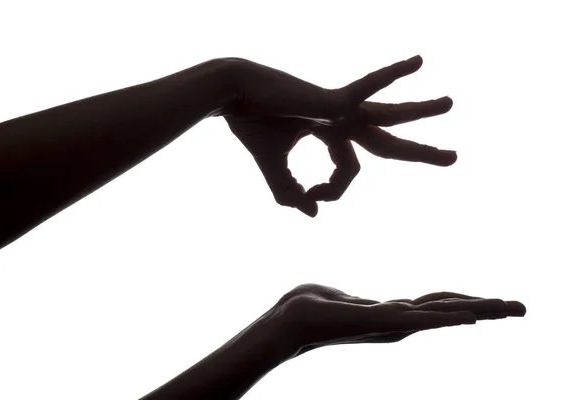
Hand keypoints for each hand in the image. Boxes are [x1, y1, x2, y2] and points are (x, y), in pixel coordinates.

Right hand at [220, 56, 455, 216]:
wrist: (232, 96)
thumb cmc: (252, 127)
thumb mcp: (274, 170)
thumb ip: (291, 193)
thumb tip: (314, 214)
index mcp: (331, 131)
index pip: (348, 172)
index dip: (332, 192)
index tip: (310, 196)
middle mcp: (342, 119)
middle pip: (388, 142)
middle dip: (421, 152)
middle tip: (453, 158)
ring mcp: (340, 107)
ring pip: (389, 115)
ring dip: (421, 111)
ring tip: (451, 104)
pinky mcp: (332, 99)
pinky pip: (366, 87)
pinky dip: (390, 75)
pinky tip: (418, 61)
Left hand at [275, 284, 525, 357]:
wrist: (288, 320)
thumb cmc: (313, 307)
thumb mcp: (346, 300)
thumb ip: (365, 305)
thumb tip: (365, 303)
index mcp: (392, 314)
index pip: (438, 306)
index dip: (468, 303)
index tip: (496, 302)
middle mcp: (398, 323)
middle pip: (449, 311)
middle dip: (486, 309)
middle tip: (522, 307)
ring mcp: (391, 325)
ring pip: (442, 315)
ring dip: (478, 311)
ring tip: (509, 308)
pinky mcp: (379, 322)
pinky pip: (418, 319)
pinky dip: (447, 319)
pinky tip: (470, 317)